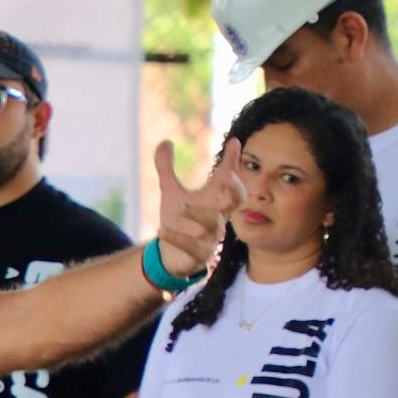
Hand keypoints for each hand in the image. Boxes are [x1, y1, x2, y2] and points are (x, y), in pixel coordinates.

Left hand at [154, 138, 246, 277]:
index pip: (229, 179)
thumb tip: (165, 141)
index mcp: (214, 199)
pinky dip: (177, 238)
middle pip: (237, 201)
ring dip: (195, 217)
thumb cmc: (177, 220)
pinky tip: (161, 230)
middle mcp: (217, 216)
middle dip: (234, 189)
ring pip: (212, 225)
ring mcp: (211, 237)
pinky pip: (192, 246)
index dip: (233, 162)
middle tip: (226, 177)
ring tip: (177, 211)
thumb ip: (166, 168)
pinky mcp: (200, 255)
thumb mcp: (170, 193)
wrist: (170, 255)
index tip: (234, 142)